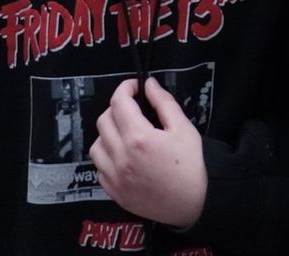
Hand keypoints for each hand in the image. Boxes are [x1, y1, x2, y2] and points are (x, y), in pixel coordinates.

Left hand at [89, 77, 205, 228]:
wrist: (192, 204)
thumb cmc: (191, 165)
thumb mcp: (183, 128)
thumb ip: (164, 103)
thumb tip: (148, 84)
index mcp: (139, 138)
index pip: (119, 102)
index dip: (125, 88)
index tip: (135, 87)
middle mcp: (120, 156)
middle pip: (103, 121)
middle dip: (117, 108)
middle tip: (134, 110)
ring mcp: (114, 176)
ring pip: (96, 144)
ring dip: (108, 133)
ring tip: (126, 134)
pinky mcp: (113, 192)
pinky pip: (99, 168)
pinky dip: (107, 157)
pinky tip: (124, 157)